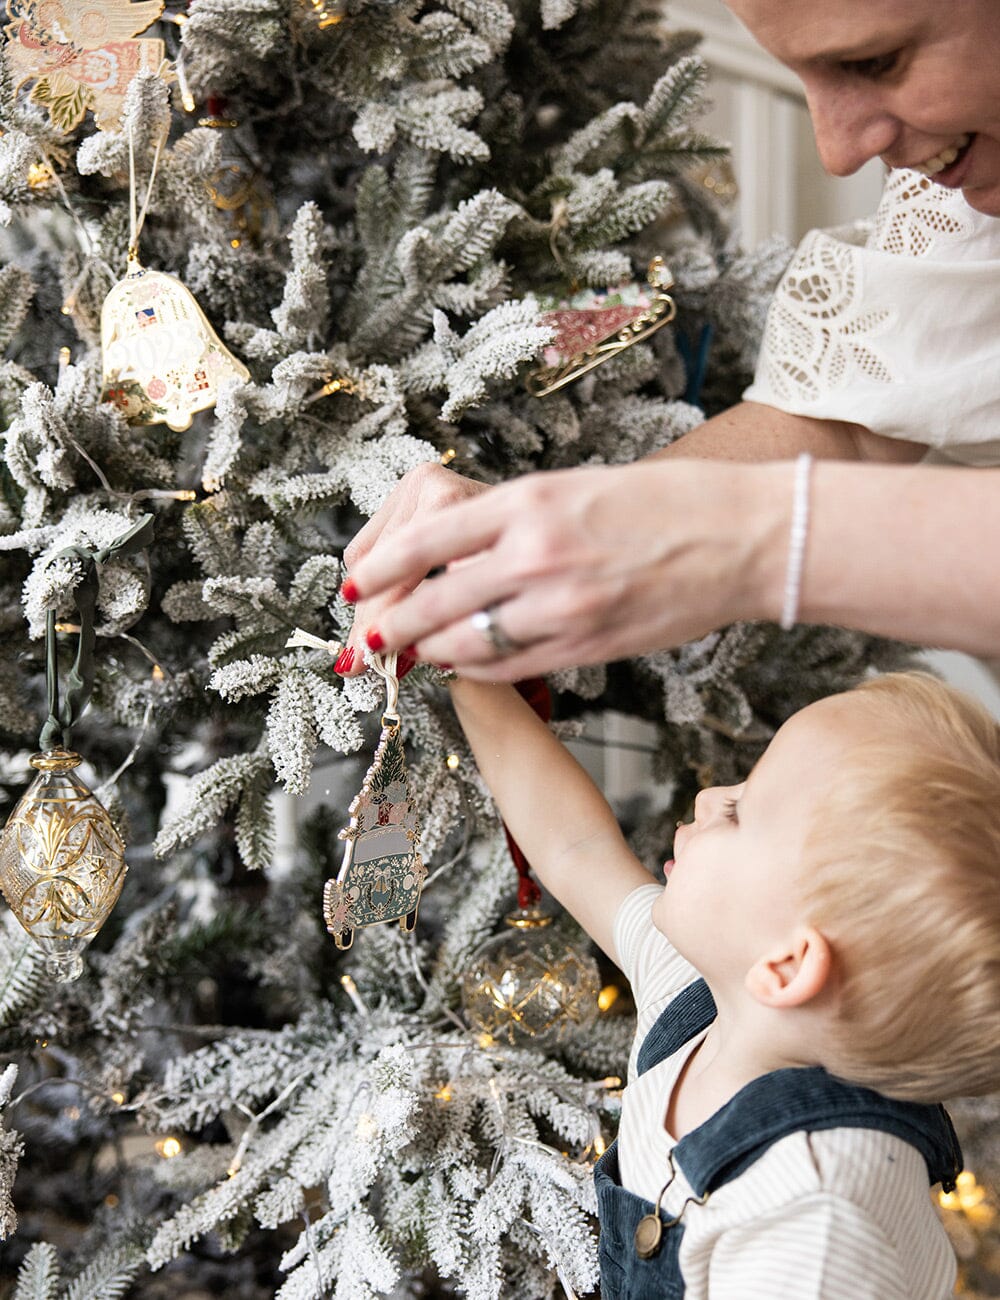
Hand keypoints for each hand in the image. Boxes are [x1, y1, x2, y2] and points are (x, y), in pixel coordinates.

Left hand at [346, 459, 788, 679]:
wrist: (741, 538)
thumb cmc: (661, 505)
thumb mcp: (574, 488)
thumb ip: (511, 521)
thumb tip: (452, 555)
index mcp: (528, 502)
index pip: (425, 538)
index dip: (377, 567)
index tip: (355, 584)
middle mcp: (535, 555)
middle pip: (431, 601)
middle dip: (390, 626)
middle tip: (368, 640)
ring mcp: (561, 607)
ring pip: (465, 645)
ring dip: (431, 653)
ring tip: (416, 653)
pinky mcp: (586, 648)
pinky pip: (510, 668)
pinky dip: (478, 669)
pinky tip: (467, 664)